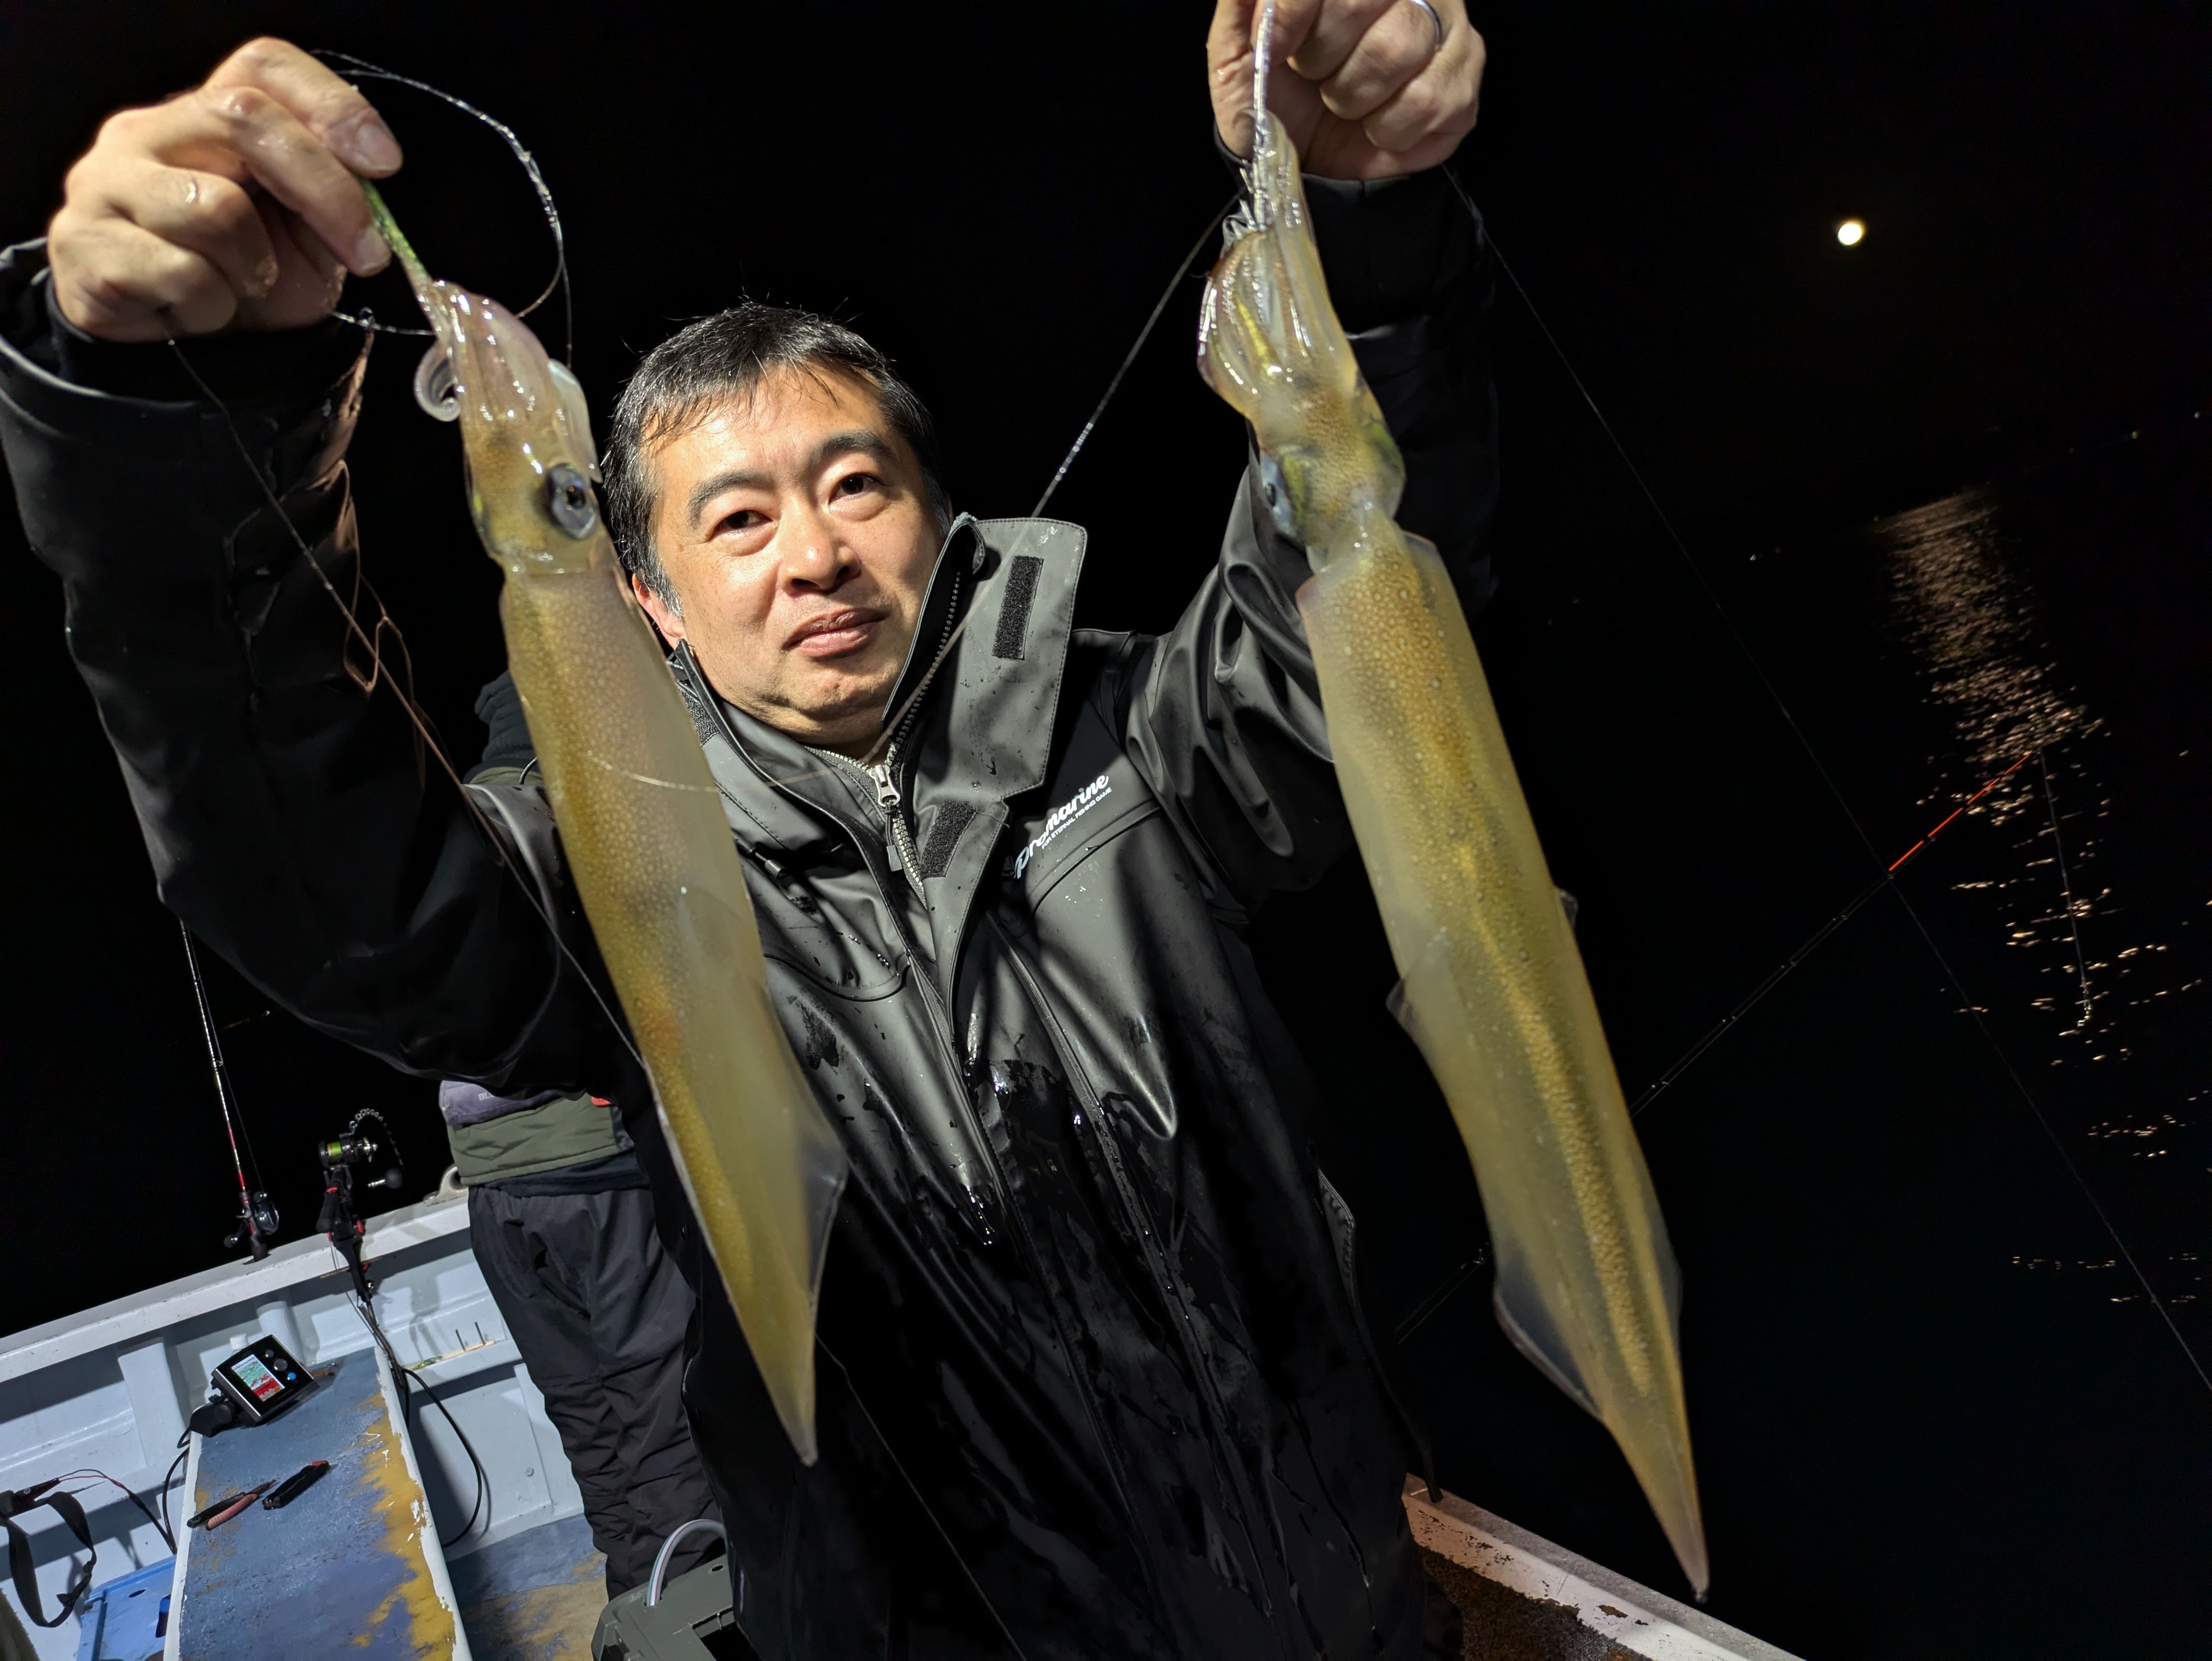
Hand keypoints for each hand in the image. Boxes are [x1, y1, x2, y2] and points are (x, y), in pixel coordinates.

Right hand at [47, 38, 401, 341]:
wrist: (171, 348)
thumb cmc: (241, 280)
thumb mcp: (305, 239)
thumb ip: (332, 200)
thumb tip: (368, 182)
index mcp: (206, 115)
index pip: (263, 65)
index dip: (331, 105)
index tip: (383, 161)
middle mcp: (148, 132)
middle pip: (243, 119)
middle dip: (325, 192)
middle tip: (366, 253)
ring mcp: (106, 182)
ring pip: (215, 209)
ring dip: (255, 268)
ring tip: (242, 287)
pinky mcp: (83, 243)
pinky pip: (182, 274)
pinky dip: (214, 308)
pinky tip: (198, 311)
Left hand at [1207, 0, 1484, 179]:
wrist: (1315, 165)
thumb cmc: (1281, 101)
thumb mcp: (1240, 58)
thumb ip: (1241, 10)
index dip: (1294, 11)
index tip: (1274, 48)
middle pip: (1362, 0)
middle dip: (1322, 55)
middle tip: (1315, 77)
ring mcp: (1447, 27)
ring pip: (1397, 49)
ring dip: (1353, 96)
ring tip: (1345, 103)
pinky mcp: (1464, 79)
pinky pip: (1426, 101)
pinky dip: (1387, 129)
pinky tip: (1377, 126)